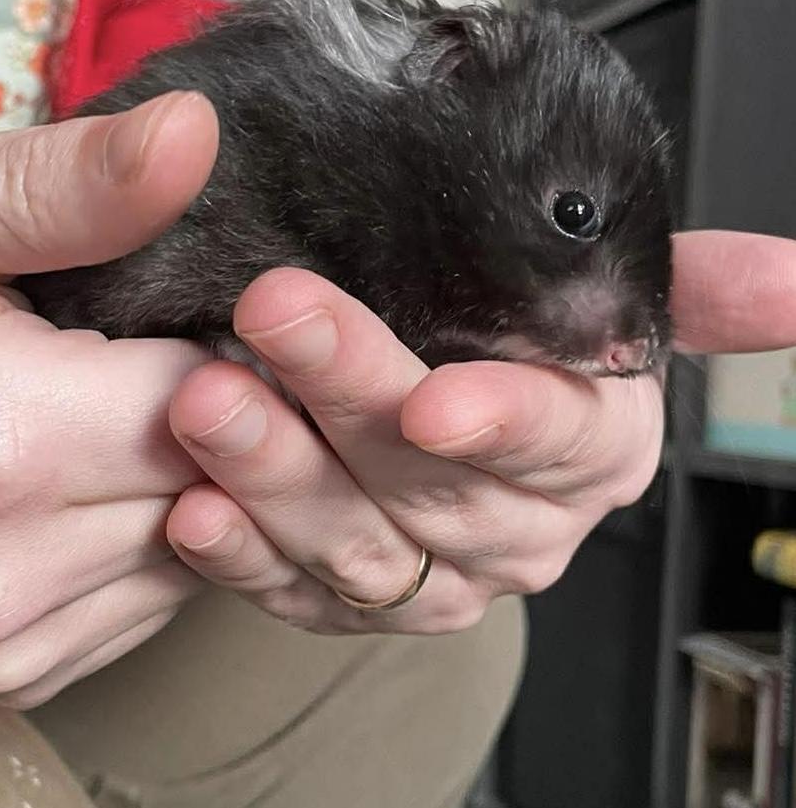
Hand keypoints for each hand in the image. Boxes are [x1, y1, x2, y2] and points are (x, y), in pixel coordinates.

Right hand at [0, 92, 219, 707]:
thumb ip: (66, 187)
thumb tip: (195, 133)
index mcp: (1, 443)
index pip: (213, 398)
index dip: (221, 341)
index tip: (199, 307)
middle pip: (208, 482)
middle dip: (210, 414)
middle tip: (160, 349)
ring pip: (192, 551)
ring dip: (185, 482)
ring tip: (121, 408)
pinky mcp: (1, 676)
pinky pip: (144, 605)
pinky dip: (145, 544)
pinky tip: (100, 479)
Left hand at [166, 231, 795, 633]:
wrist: (437, 373)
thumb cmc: (517, 324)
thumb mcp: (599, 293)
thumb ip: (689, 285)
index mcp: (593, 441)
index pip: (562, 436)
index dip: (506, 422)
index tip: (436, 399)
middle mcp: (520, 523)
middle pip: (438, 480)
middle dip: (353, 399)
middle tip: (275, 314)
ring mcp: (433, 571)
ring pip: (358, 542)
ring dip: (277, 473)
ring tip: (206, 401)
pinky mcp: (348, 596)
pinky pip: (294, 593)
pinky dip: (240, 555)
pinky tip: (194, 509)